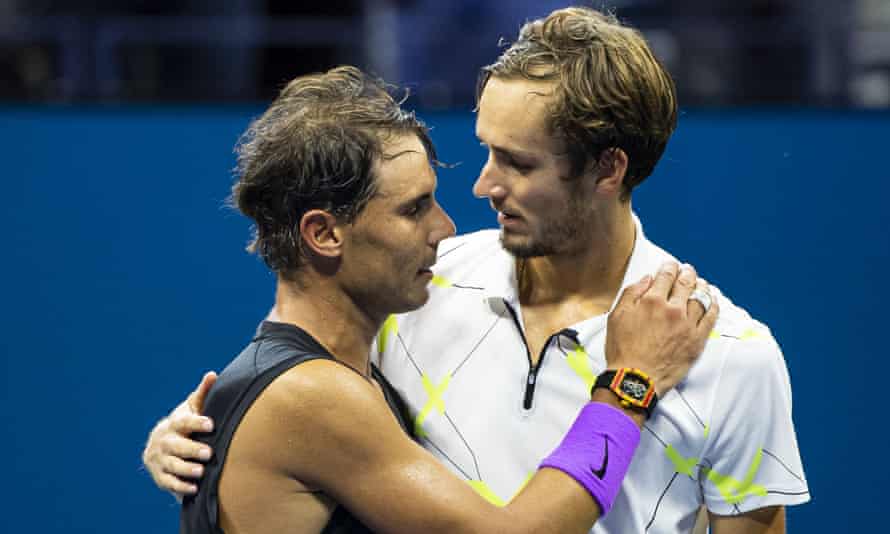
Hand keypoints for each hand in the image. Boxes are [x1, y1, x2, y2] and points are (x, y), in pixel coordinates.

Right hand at [142, 371, 217, 495]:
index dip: (197, 422)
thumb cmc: (184, 424)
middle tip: (209, 453)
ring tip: (201, 472)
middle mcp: (165, 441)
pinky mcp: (160, 476)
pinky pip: (168, 483)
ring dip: (186, 469)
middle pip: (177, 446)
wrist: (159, 445)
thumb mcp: (191, 409)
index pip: (184, 422)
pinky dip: (179, 486)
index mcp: (174, 424)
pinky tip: (193, 488)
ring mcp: (160, 459)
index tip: (211, 424)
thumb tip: (212, 374)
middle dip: (192, 449)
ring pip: (172, 465)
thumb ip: (202, 394)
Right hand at [605, 262, 717, 394]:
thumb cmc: (623, 350)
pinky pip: (711, 318)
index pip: (666, 276)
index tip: (670, 265)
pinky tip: (712, 301)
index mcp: (652, 301)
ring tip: (701, 283)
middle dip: (687, 273)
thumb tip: (646, 279)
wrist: (635, 379)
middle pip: (686, 283)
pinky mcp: (697, 340)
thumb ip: (631, 294)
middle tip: (688, 270)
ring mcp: (687, 325)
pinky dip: (713, 306)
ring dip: (701, 286)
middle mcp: (672, 310)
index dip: (669, 267)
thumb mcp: (616, 317)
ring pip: (701, 297)